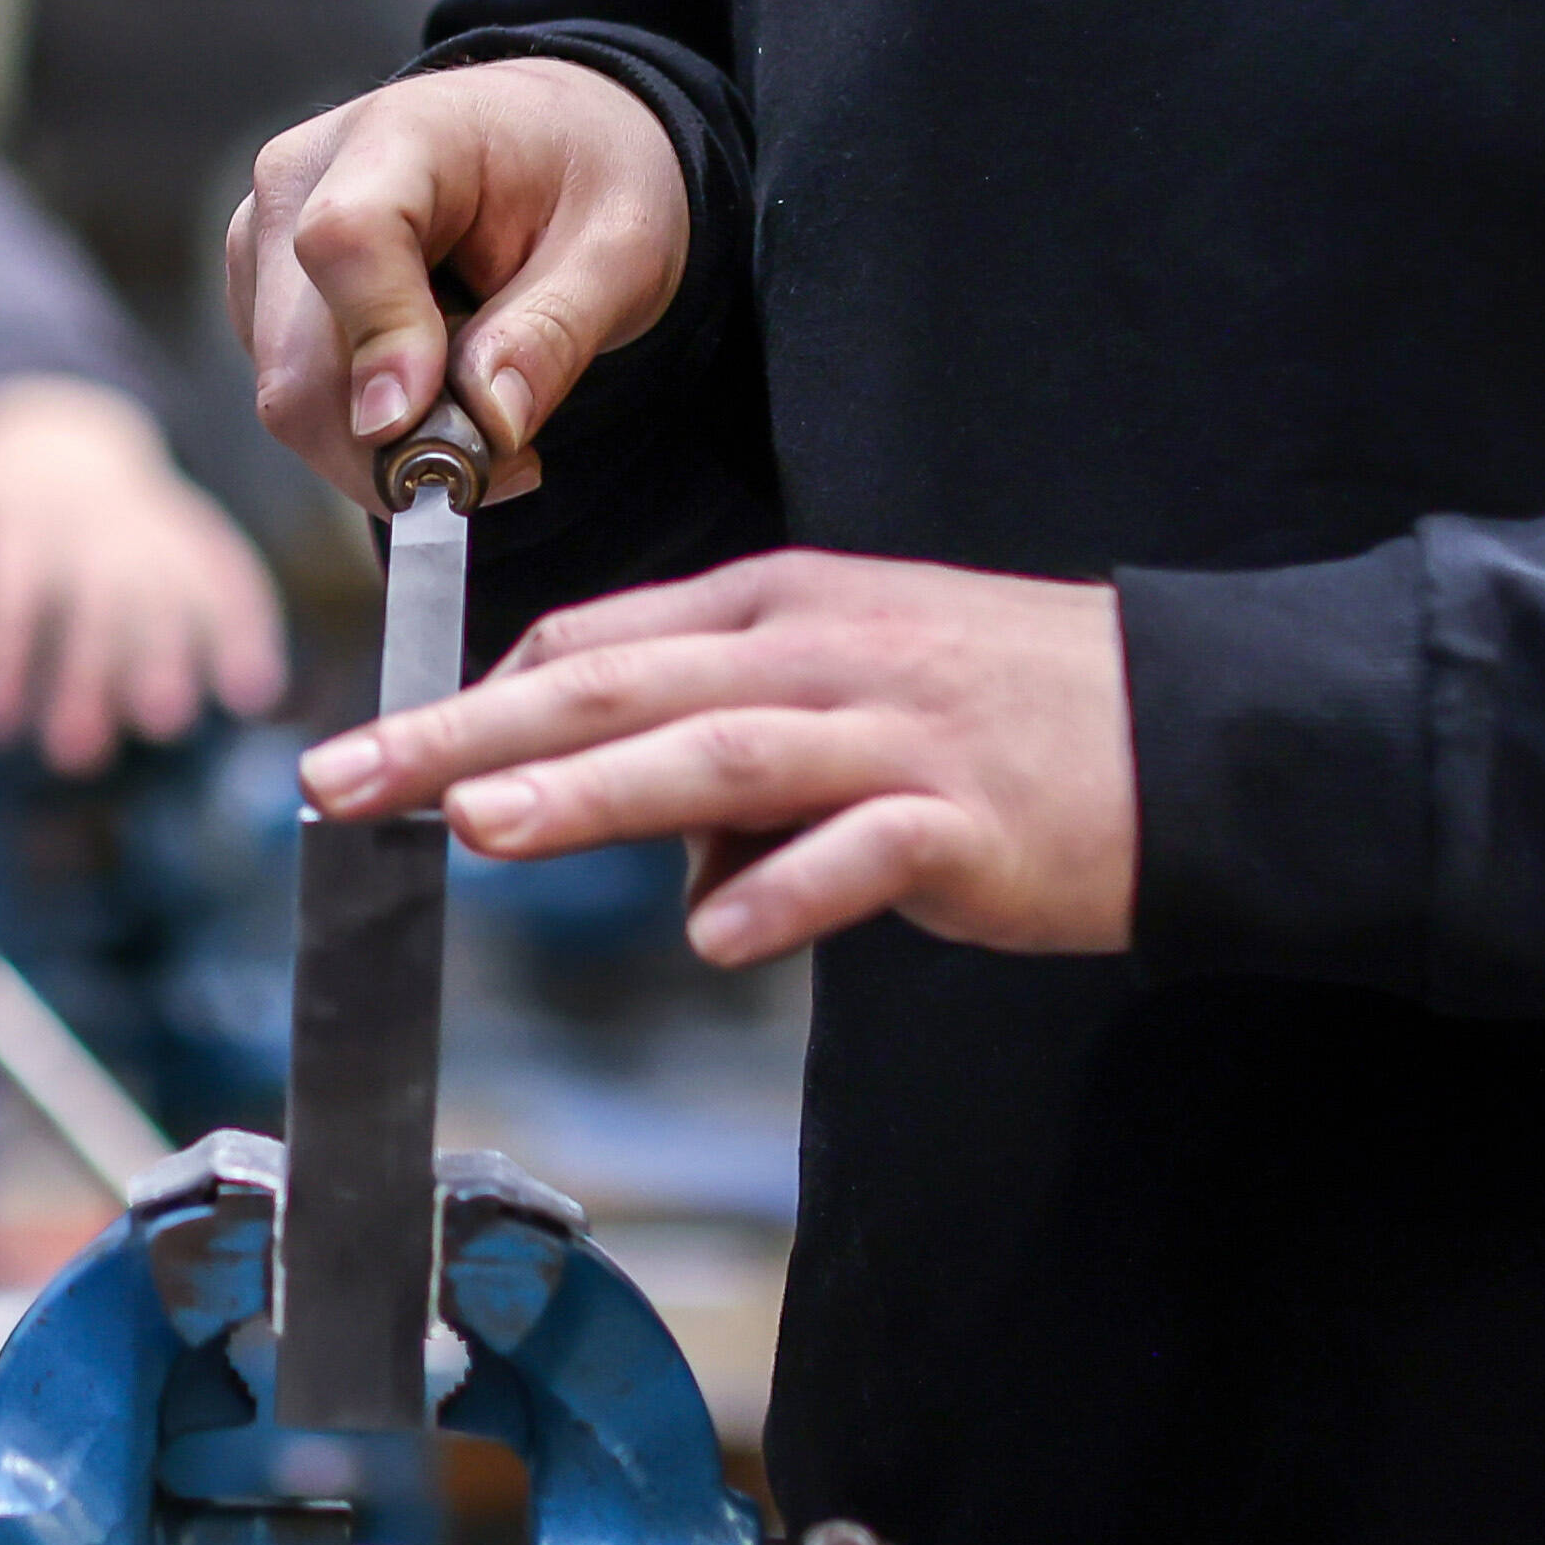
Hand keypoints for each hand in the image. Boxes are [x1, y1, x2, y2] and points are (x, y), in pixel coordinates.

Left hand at [0, 376, 283, 771]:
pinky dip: (246, 631)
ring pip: (162, 596)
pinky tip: (254, 694)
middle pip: (88, 602)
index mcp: (19, 514)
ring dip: (168, 657)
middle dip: (83, 676)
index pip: (8, 587)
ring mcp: (153, 530)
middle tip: (73, 758)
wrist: (68, 437)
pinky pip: (230, 580)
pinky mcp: (201, 544)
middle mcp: (91, 522)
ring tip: (166, 725)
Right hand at [231, 55, 688, 506]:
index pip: (345, 239)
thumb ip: (553, 333)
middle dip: (397, 442)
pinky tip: (439, 399)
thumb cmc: (586, 180)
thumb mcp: (619, 249)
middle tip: (509, 467)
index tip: (429, 433)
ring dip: (389, 447)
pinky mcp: (261, 303)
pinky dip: (371, 437)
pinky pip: (300, 405)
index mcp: (396, 133)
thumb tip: (489, 426)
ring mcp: (265, 245)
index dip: (379, 344)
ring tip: (489, 417)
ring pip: (292, 398)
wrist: (553, 147)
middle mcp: (299, 182)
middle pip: (298, 354)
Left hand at [303, 550, 1135, 959]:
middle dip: (462, 733)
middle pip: (612, 686)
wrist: (1201, 727)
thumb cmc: (1015, 711)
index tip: (375, 750)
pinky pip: (863, 853)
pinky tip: (717, 936)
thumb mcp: (858, 686)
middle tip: (343, 779)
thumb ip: (743, 743)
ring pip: (712, 752)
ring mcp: (894, 733)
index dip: (473, 698)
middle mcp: (818, 653)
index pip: (597, 640)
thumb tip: (659, 851)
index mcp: (781, 609)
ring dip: (585, 793)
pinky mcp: (970, 819)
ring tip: (474, 828)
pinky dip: (788, 892)